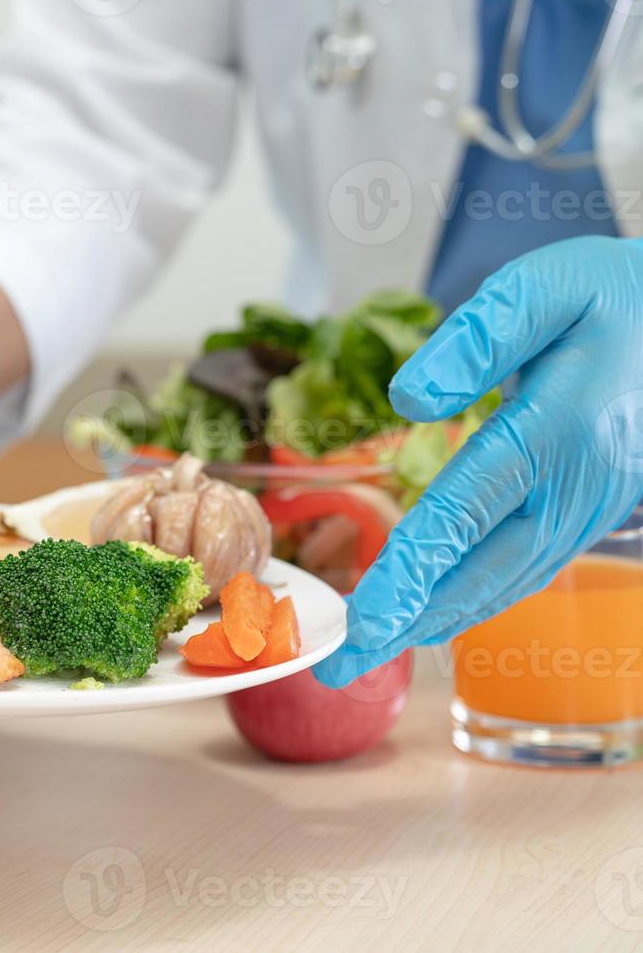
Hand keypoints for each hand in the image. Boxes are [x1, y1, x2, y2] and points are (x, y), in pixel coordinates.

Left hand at [315, 236, 642, 687]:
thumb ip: (477, 340)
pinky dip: (474, 599)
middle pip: (484, 572)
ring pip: (507, 580)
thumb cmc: (613, 295)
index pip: (467, 514)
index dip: (411, 573)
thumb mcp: (546, 288)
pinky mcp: (591, 511)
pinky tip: (432, 614)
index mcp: (559, 430)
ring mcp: (590, 506)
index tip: (364, 619)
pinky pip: (526, 568)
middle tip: (342, 667)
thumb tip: (409, 400)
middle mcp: (577, 486)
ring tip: (371, 652)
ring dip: (437, 620)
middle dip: (409, 621)